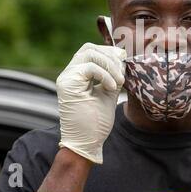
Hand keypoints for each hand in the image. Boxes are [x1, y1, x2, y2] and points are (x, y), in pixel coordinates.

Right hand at [56, 43, 125, 163]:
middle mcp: (69, 74)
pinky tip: (112, 87)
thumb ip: (113, 74)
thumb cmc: (96, 122)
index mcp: (77, 75)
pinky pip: (90, 67)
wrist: (87, 143)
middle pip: (89, 48)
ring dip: (110, 65)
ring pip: (89, 53)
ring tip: (119, 82)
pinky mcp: (67, 84)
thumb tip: (121, 55)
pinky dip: (105, 75)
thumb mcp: (109, 92)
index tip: (124, 62)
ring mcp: (66, 78)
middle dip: (110, 56)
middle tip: (122, 72)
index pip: (91, 50)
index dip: (109, 52)